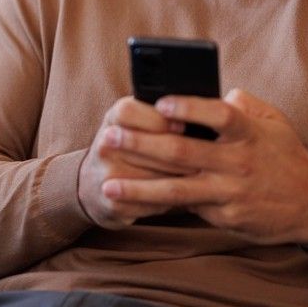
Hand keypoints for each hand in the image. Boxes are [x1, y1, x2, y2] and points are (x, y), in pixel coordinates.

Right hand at [78, 96, 197, 228]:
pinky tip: (186, 197)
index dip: (159, 118)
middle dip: (182, 152)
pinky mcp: (111, 201)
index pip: (131, 111)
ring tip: (202, 176)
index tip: (183, 125)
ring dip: (181, 178)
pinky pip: (150, 201)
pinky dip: (171, 200)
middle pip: (148, 145)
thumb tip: (215, 105)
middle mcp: (106, 143)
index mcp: (114, 117)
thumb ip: (165, 113)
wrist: (92, 184)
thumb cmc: (130, 148)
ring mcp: (106, 173)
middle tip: (207, 157)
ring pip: (153, 176)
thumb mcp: (138, 122)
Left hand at [98, 89, 307, 243]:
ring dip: (139, 187)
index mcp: (249, 133)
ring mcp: (231, 192)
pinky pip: (187, 208)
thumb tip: (217, 92)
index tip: (159, 102)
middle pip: (182, 151)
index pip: (218, 115)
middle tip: (109, 138)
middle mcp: (238, 162)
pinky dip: (159, 206)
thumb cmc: (287, 157)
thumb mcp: (275, 123)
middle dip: (141, 144)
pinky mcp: (226, 217)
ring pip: (177, 189)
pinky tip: (133, 204)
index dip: (189, 107)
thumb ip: (244, 104)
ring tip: (108, 185)